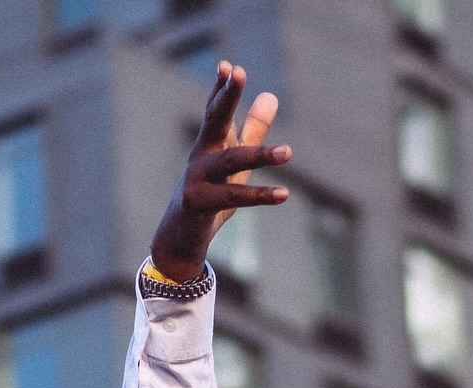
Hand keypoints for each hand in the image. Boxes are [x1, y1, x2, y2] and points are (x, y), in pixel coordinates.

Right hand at [149, 63, 289, 283]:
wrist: (183, 235)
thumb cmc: (211, 193)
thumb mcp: (235, 161)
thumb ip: (253, 130)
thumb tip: (271, 95)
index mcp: (209, 143)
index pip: (216, 109)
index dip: (222, 88)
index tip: (230, 67)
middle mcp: (200, 155)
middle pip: (214, 121)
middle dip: (226, 97)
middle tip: (238, 73)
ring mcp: (196, 178)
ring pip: (231, 162)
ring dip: (260, 156)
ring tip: (289, 152)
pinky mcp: (199, 203)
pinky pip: (234, 198)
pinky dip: (259, 197)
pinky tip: (284, 194)